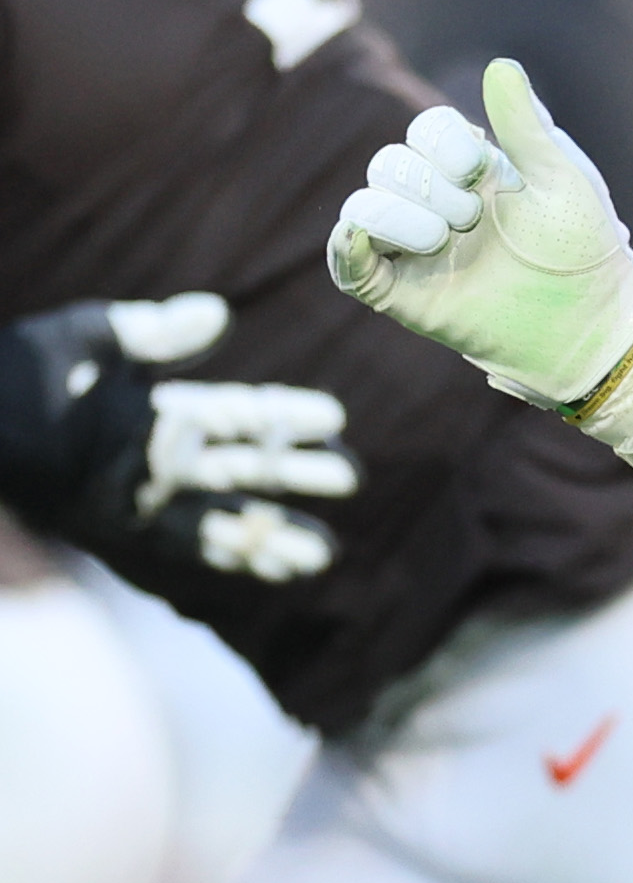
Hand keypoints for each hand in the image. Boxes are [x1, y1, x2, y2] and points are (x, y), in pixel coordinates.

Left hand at [0, 296, 353, 581]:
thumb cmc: (16, 375)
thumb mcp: (84, 340)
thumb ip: (151, 331)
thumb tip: (218, 313)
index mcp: (157, 409)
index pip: (237, 412)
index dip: (286, 415)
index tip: (334, 416)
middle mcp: (161, 457)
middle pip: (245, 467)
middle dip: (296, 474)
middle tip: (349, 477)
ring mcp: (146, 498)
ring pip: (227, 515)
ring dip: (276, 533)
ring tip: (327, 552)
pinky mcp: (125, 531)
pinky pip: (191, 549)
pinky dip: (234, 560)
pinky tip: (275, 570)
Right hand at [327, 59, 632, 406]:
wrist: (590, 321)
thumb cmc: (584, 249)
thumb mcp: (561, 178)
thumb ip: (526, 125)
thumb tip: (501, 66)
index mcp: (472, 171)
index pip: (426, 130)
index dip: (443, 141)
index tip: (484, 169)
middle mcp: (436, 204)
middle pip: (390, 163)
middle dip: (430, 185)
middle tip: (475, 217)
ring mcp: (415, 248)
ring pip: (364, 204)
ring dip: (402, 215)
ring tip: (447, 239)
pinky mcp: (399, 291)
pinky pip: (346, 260)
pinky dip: (350, 244)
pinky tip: (371, 238)